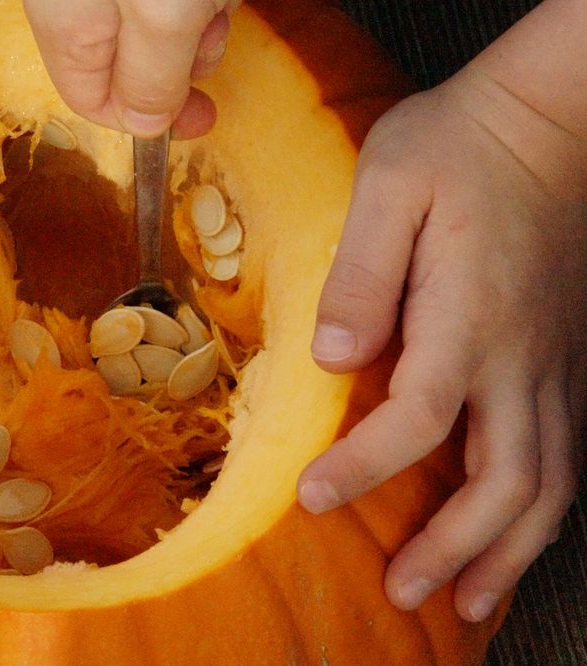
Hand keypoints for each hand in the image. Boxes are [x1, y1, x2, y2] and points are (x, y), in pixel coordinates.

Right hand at [22, 0, 239, 137]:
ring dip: (203, 17)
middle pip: (133, 63)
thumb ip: (151, 80)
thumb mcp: (162, 17)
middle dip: (183, 60)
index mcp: (68, 24)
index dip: (145, 119)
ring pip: (164, 23)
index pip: (91, 100)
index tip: (197, 117)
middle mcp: (82, 2)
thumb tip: (145, 126)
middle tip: (208, 33)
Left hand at [298, 65, 586, 621]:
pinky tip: (513, 535)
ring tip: (469, 602)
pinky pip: (564, 455)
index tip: (310, 498)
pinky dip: (539, 511)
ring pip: (551, 483)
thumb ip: (361, 274)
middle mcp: (524, 356)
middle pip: (505, 482)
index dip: (364, 469)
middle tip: (403, 594)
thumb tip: (333, 358)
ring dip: (507, 550)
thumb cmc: (458, 144)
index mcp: (470, 316)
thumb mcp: (390, 185)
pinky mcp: (566, 357)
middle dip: (454, 548)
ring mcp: (556, 362)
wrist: (552, 119)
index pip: (419, 419)